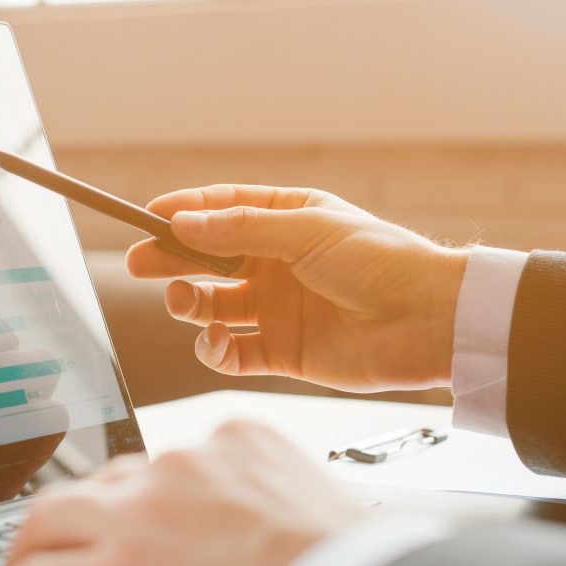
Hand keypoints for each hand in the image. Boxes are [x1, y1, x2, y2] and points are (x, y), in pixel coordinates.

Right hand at [126, 185, 469, 391]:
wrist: (427, 321)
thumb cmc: (381, 261)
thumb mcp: (305, 231)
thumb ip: (240, 231)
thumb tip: (182, 225)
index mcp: (286, 221)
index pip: (220, 211)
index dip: (182, 213)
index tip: (146, 218)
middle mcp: (276, 264)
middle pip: (206, 259)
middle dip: (170, 259)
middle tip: (138, 262)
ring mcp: (276, 309)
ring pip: (212, 306)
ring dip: (189, 303)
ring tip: (185, 302)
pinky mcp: (281, 352)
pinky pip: (231, 353)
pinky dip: (213, 350)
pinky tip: (214, 341)